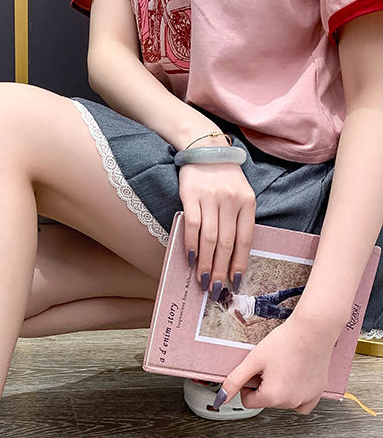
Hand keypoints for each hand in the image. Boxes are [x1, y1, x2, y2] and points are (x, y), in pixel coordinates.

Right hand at [178, 160, 255, 297]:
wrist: (204, 148)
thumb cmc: (223, 177)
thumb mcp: (240, 195)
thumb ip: (238, 220)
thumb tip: (231, 256)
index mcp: (247, 203)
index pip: (245, 239)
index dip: (240, 263)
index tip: (234, 283)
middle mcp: (231, 201)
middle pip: (227, 243)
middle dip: (221, 269)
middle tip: (215, 289)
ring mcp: (211, 198)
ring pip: (210, 238)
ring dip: (206, 262)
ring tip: (202, 279)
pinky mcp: (191, 195)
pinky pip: (192, 225)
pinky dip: (191, 244)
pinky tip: (191, 258)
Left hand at [215, 313, 336, 414]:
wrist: (312, 330)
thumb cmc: (285, 342)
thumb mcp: (252, 360)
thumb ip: (235, 381)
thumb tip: (222, 398)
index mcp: (273, 396)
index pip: (248, 402)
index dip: (247, 386)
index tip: (253, 371)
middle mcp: (291, 402)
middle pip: (266, 401)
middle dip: (264, 386)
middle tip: (269, 366)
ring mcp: (307, 398)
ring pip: (283, 402)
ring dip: (279, 390)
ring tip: (282, 368)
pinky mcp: (318, 392)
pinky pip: (303, 404)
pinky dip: (296, 396)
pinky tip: (294, 380)